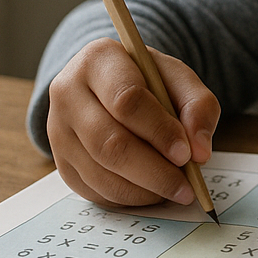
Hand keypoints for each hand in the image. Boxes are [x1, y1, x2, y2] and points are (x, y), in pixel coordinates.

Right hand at [46, 37, 220, 208]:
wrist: (109, 86)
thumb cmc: (146, 80)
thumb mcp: (178, 78)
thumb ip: (198, 106)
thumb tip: (200, 151)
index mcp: (98, 60)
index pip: (126, 99)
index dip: (159, 131)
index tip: (186, 154)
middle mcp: (68, 92)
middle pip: (110, 142)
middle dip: (153, 171)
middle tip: (185, 187)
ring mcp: (58, 129)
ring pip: (100, 172)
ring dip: (143, 189)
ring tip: (173, 189)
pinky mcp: (61, 160)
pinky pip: (92, 190)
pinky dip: (127, 197)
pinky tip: (151, 192)